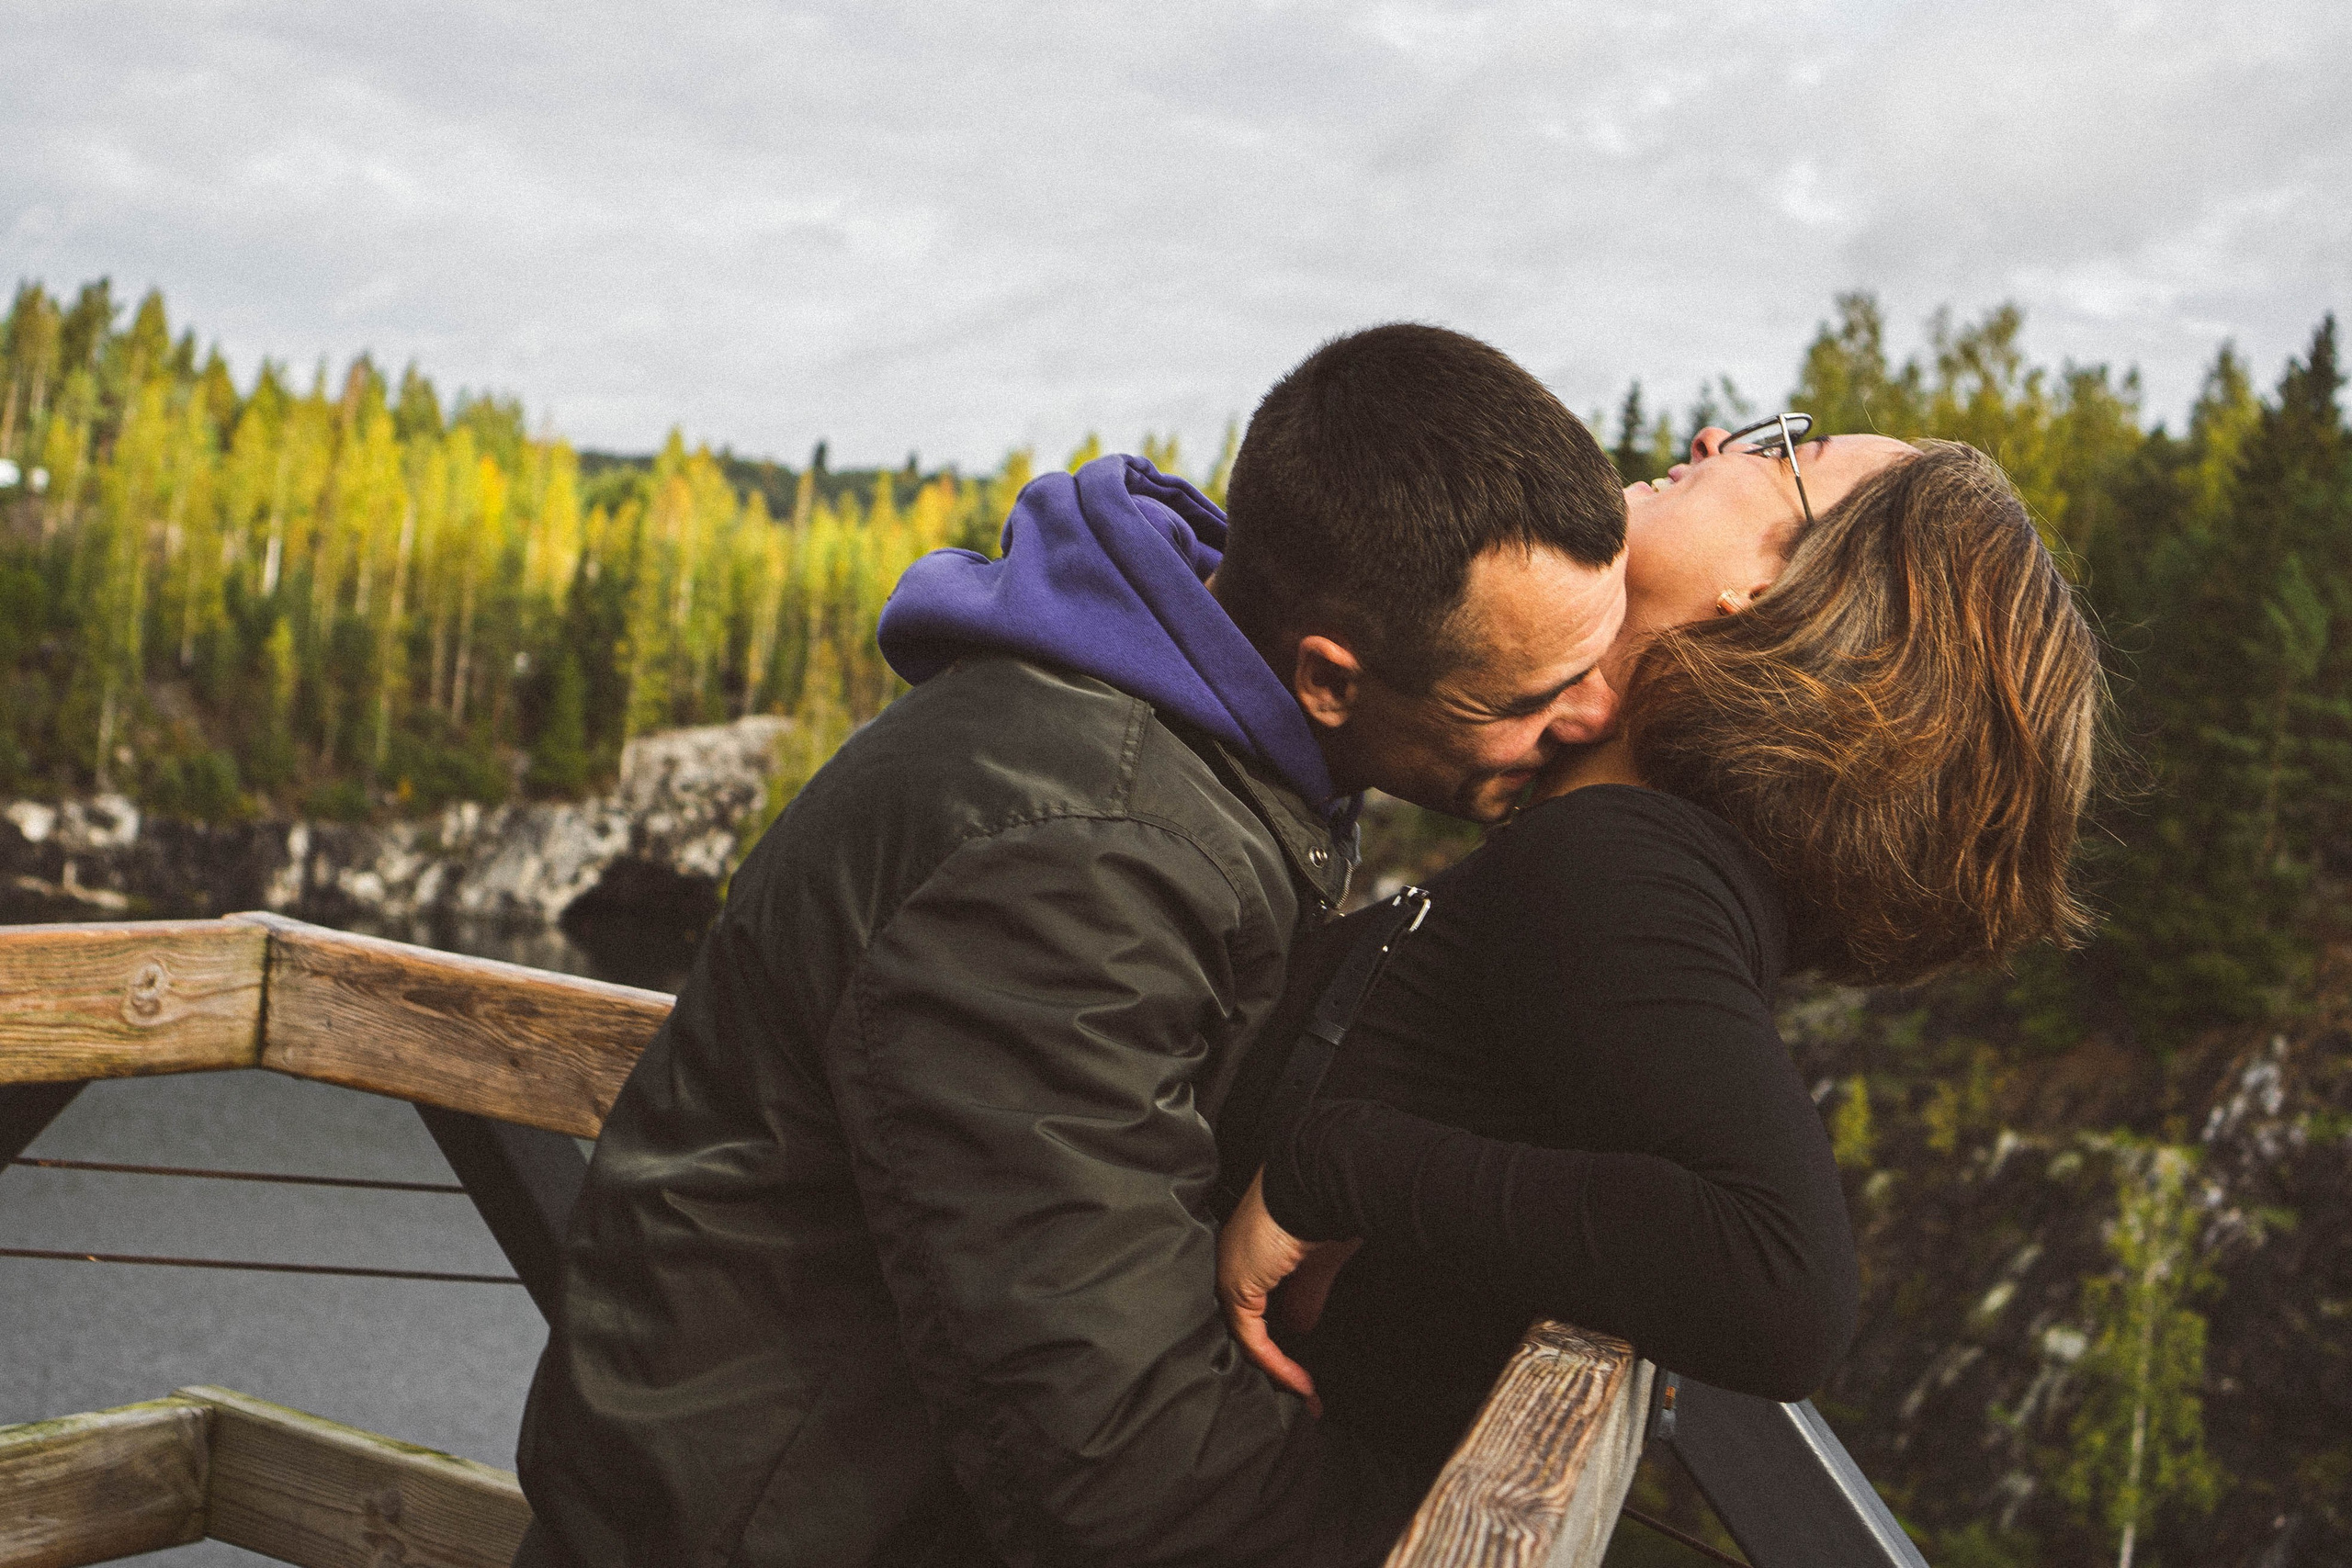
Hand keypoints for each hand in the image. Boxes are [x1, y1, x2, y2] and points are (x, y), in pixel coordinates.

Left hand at [1218, 1169, 1354, 1413]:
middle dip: (1277, 1363)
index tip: (1305, 1365)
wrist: (1315, 1180)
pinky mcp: (1237, 1287)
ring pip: (1248, 1336)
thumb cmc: (1324, 1206)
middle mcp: (1233, 1262)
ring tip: (1306, 1395)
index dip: (1280, 1339)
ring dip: (1279, 1370)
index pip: (1258, 1305)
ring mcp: (1230, 1274)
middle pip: (1249, 1324)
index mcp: (1250, 1250)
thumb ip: (1306, 1297)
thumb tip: (1302, 1328)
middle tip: (1304, 1392)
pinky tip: (1299, 1382)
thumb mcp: (1318, 1262)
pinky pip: (1253, 1339)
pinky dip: (1276, 1365)